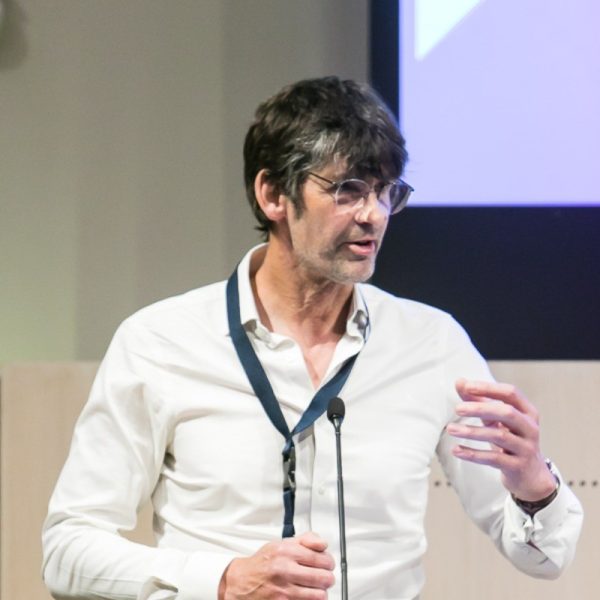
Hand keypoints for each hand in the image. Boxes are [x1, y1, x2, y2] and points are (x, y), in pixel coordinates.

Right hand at [218, 531, 334, 599]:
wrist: (241, 582)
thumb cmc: (263, 563)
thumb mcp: (281, 544)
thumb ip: (305, 540)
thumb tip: (323, 544)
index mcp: (286, 552)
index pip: (321, 558)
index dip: (329, 562)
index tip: (328, 564)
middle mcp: (285, 570)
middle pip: (324, 577)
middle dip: (327, 577)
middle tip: (325, 576)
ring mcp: (284, 590)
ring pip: (320, 595)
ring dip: (321, 591)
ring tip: (317, 587)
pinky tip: (307, 594)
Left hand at [446, 379, 556, 500]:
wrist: (531, 475)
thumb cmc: (511, 440)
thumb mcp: (497, 419)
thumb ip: (478, 400)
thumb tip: (459, 382)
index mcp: (527, 411)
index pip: (510, 393)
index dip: (489, 388)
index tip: (467, 386)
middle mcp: (530, 428)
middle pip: (506, 413)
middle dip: (480, 408)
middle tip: (457, 408)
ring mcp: (526, 448)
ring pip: (499, 436)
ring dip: (472, 432)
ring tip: (451, 429)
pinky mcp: (517, 466)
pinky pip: (494, 458)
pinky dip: (473, 454)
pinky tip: (456, 450)